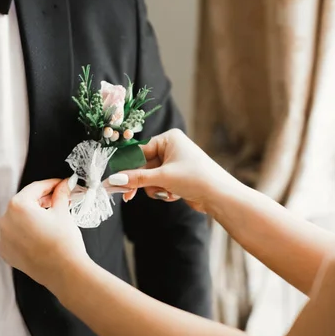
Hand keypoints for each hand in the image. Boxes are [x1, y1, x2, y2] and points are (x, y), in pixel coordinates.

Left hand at [0, 178, 90, 290]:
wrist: (64, 272)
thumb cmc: (63, 243)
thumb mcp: (63, 213)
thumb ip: (60, 195)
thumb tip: (63, 186)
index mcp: (18, 206)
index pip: (35, 188)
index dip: (51, 184)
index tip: (61, 185)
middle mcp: (6, 221)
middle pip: (25, 202)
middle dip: (42, 200)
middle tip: (58, 199)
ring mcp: (3, 238)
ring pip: (18, 219)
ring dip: (32, 215)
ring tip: (51, 216)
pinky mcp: (6, 252)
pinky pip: (14, 234)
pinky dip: (25, 230)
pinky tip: (40, 231)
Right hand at [109, 129, 241, 212]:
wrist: (220, 196)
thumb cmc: (195, 178)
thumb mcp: (162, 177)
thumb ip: (137, 178)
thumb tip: (113, 180)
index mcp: (169, 138)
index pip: (140, 151)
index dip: (128, 167)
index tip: (115, 181)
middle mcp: (172, 148)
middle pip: (144, 166)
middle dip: (144, 182)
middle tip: (128, 196)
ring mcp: (175, 163)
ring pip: (151, 178)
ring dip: (156, 188)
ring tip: (168, 192)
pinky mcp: (178, 177)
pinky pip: (161, 184)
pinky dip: (165, 192)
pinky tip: (175, 195)